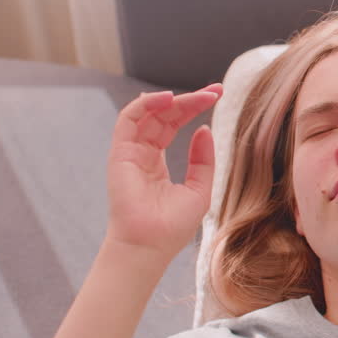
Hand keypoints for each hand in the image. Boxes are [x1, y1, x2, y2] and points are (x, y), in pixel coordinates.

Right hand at [104, 85, 222, 259]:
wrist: (149, 246)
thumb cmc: (172, 226)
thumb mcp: (199, 190)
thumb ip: (202, 160)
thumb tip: (203, 128)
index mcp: (157, 162)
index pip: (173, 124)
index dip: (193, 107)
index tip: (217, 95)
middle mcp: (141, 153)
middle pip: (164, 115)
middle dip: (189, 100)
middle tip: (215, 91)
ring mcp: (129, 152)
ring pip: (148, 113)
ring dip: (172, 100)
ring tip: (199, 95)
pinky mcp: (119, 153)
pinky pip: (128, 119)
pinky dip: (146, 104)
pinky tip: (168, 98)